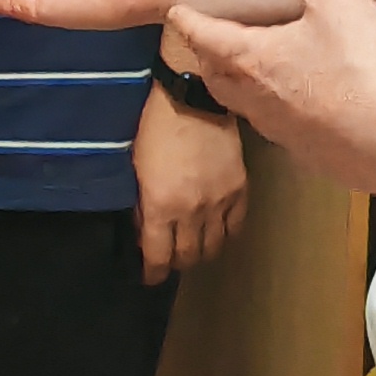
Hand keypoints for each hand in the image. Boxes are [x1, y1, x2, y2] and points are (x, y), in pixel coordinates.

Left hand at [130, 85, 247, 283]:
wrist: (192, 98)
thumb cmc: (154, 128)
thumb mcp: (136, 168)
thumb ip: (141, 204)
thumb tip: (144, 230)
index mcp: (162, 208)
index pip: (159, 257)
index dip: (153, 273)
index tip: (150, 277)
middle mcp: (192, 212)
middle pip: (188, 256)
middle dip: (177, 262)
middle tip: (170, 258)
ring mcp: (220, 202)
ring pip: (214, 247)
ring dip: (202, 251)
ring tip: (193, 246)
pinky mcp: (240, 190)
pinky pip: (236, 226)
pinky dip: (226, 233)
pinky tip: (216, 230)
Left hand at [169, 0, 375, 192]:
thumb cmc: (366, 67)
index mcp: (252, 60)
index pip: (203, 37)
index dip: (188, 21)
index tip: (177, 13)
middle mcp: (258, 100)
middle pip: (216, 77)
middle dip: (208, 56)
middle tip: (208, 42)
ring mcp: (283, 132)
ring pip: (246, 107)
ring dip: (240, 87)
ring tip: (249, 71)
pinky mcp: (311, 154)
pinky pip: (282, 131)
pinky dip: (279, 113)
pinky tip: (300, 105)